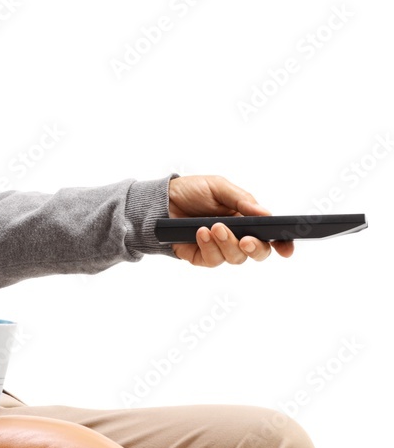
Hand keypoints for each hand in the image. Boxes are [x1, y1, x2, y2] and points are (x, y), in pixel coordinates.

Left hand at [168, 175, 294, 266]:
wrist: (161, 200)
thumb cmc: (192, 191)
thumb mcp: (219, 187)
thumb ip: (243, 200)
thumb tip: (266, 213)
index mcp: (247, 219)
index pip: (270, 236)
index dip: (283, 244)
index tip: (286, 249)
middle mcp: (236, 237)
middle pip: (257, 253)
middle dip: (256, 248)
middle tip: (246, 240)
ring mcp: (219, 248)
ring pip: (235, 258)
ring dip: (227, 243)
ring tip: (214, 227)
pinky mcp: (201, 257)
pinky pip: (212, 260)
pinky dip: (208, 246)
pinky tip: (201, 233)